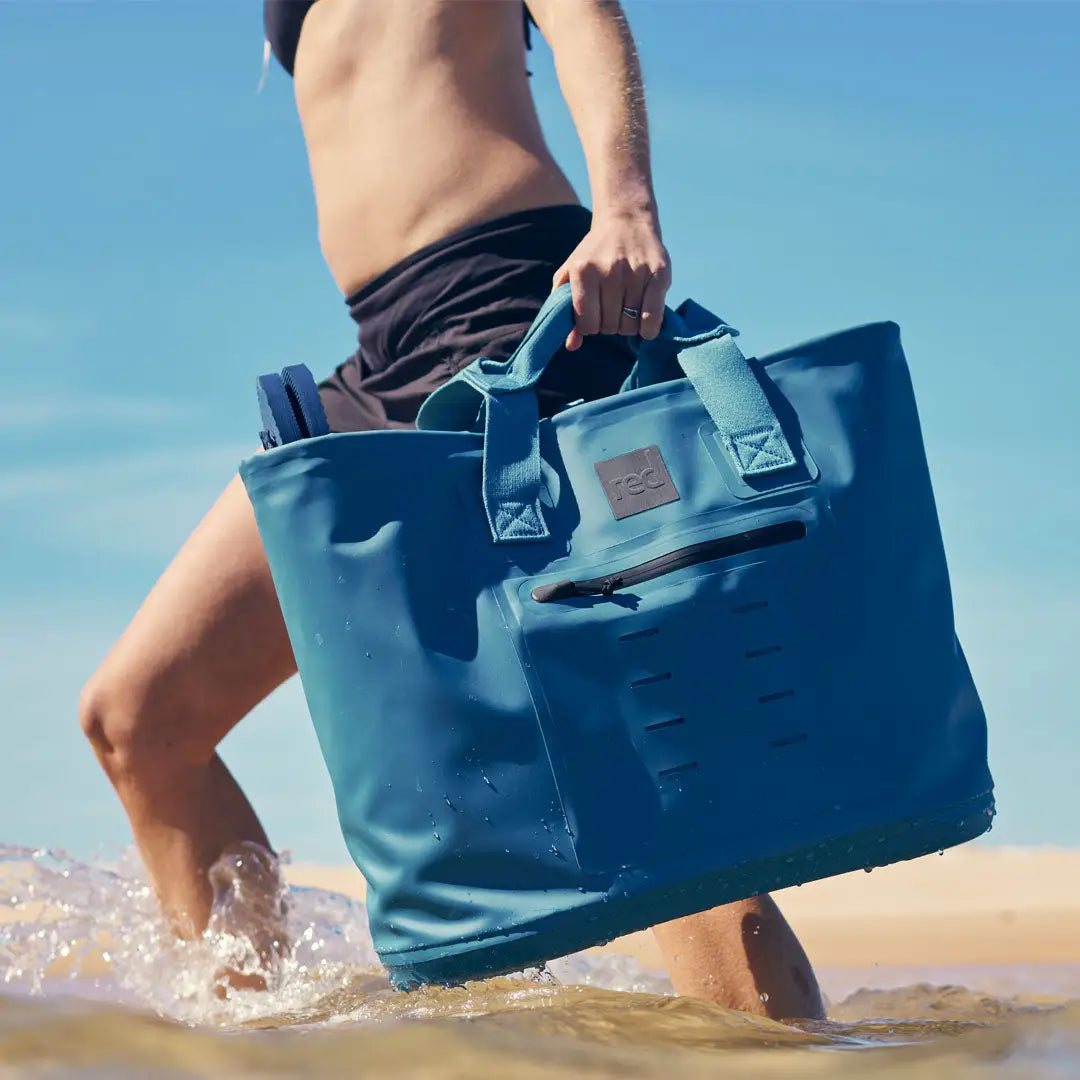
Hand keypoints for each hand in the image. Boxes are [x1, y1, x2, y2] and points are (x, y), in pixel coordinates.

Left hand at [551, 209, 670, 349]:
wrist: (626, 220)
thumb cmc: (594, 254)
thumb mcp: (572, 274)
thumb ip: (565, 309)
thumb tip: (571, 345)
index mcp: (583, 271)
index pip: (586, 324)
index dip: (589, 327)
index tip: (593, 317)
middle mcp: (609, 270)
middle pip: (608, 326)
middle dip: (608, 325)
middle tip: (611, 311)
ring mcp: (636, 272)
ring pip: (630, 325)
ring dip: (627, 326)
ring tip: (626, 310)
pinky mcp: (659, 274)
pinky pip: (652, 319)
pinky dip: (648, 329)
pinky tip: (644, 324)